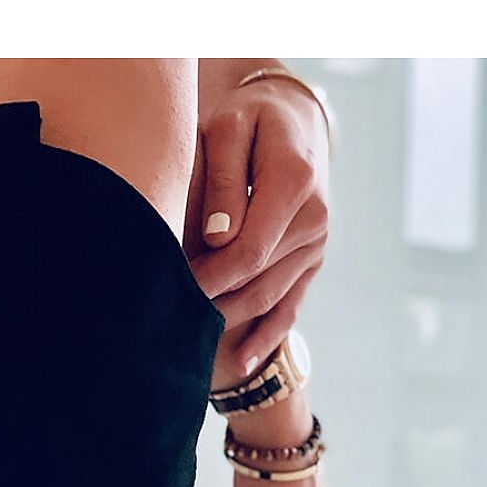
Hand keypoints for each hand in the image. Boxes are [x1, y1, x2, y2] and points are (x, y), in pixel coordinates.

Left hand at [183, 74, 329, 384]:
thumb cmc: (251, 120)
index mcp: (295, 183)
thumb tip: (217, 236)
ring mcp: (317, 245)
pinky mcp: (312, 262)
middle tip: (169, 321)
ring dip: (229, 321)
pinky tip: (238, 366)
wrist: (295, 122)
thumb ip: (223, 180)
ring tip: (187, 341)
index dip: (209, 278)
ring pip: (269, 297)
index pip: (249, 249)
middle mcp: (314, 219)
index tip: (173, 291)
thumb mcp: (230, 129)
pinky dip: (265, 338)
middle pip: (257, 279)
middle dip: (212, 301)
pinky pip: (290, 307)